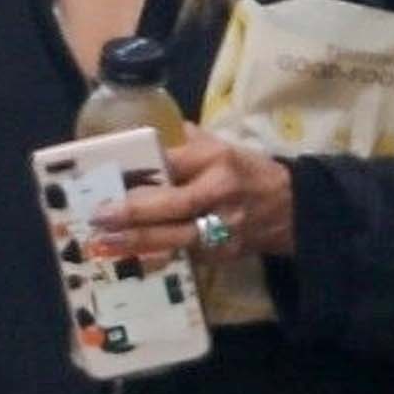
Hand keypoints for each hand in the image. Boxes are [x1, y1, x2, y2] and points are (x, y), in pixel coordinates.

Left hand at [89, 127, 294, 262]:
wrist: (292, 210)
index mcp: (218, 160)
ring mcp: (224, 227)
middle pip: (173, 205)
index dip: (142, 172)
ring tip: (107, 243)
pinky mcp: (224, 253)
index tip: (111, 178)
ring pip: (177, 237)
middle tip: (100, 216)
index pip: (174, 163)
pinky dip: (159, 257)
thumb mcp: (225, 148)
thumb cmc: (251, 173)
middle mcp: (220, 193)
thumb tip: (152, 135)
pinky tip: (133, 258)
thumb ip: (189, 144)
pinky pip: (186, 255)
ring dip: (140, 242)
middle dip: (133, 212)